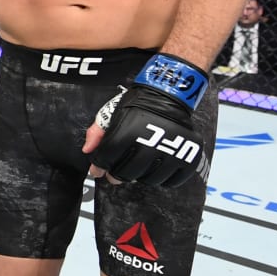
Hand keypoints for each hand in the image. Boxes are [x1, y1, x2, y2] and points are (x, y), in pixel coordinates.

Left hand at [81, 55, 209, 188]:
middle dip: (118, 174)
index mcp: (128, 133)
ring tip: (139, 166)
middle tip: (117, 173)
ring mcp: (172, 153)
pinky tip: (157, 169)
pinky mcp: (189, 158)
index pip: (107, 160)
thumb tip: (87, 150)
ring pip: (149, 180)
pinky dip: (163, 180)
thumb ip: (96, 132)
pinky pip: (172, 181)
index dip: (99, 167)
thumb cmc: (137, 104)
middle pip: (127, 174)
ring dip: (141, 176)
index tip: (98, 170)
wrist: (168, 94)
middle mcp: (150, 144)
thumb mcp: (111, 113)